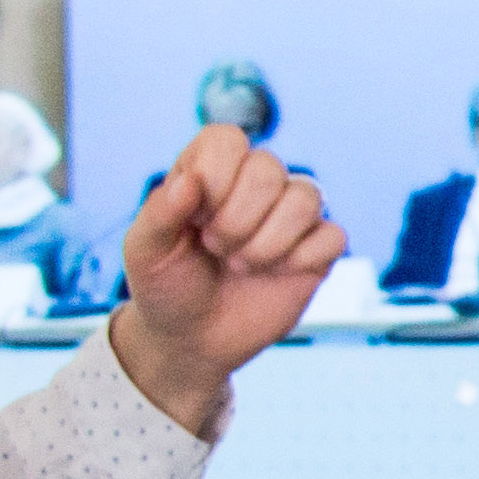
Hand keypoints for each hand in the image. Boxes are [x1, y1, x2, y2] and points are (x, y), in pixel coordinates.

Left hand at [106, 126, 342, 433]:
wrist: (192, 339)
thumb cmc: (166, 286)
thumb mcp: (145, 251)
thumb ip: (160, 212)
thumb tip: (190, 180)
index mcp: (210, 169)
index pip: (227, 139)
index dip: (215, 177)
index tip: (195, 218)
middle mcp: (254, 184)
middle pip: (268, 168)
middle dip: (236, 220)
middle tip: (216, 248)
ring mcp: (289, 215)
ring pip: (307, 197)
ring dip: (267, 242)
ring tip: (241, 265)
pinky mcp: (316, 250)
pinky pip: (333, 237)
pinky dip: (302, 259)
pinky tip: (275, 275)